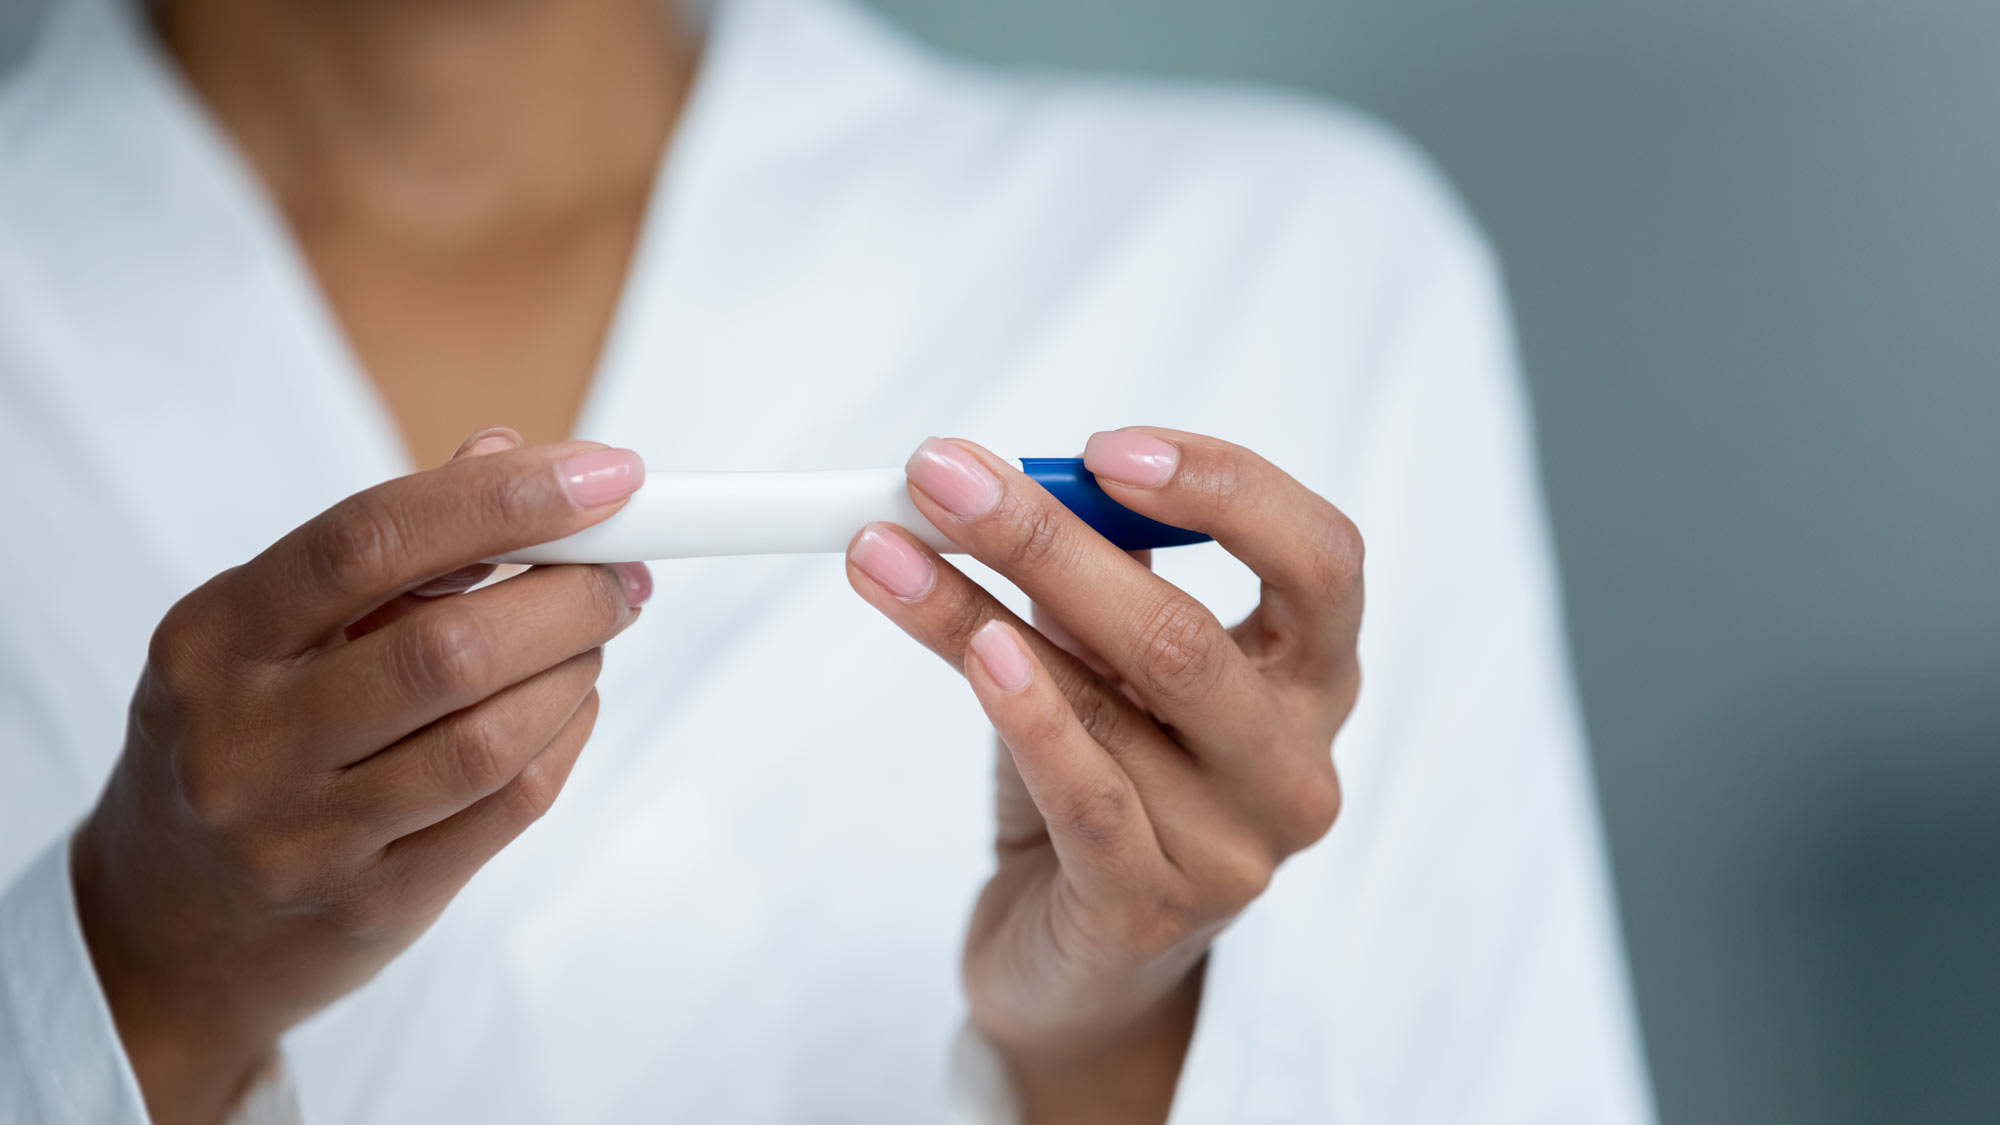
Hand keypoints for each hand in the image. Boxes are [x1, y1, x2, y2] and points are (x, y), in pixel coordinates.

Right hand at [71, 428, 652, 1124]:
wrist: (163, 932)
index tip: (607, 475)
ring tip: (593, 637)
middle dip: (571, 595)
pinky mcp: (374, 904)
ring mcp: (306, 836)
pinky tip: (567, 705)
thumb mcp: (264, 632)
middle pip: (451, 649)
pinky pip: (511, 805)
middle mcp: (247, 741)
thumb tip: (510, 453)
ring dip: (577, 669)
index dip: (502, 500)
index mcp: (213, 640)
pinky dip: (566, 737)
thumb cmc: (243, 740)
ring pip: (494, 737)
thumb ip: (389, 547)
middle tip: (622, 570)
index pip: (368, 542)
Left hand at [845, 429, 1359, 1122]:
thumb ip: (1092, 579)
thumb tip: (1000, 476)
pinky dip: (1024, 714)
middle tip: (940, 475)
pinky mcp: (1149, 910)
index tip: (1100, 448)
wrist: (1076, 963)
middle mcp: (1293, 765)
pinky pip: (1082, 793)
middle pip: (1187, 632)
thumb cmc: (1106, 785)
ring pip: (1111, 703)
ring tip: (886, 549)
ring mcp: (1233, 849)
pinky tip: (974, 652)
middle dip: (1049, 539)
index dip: (1224, 489)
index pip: (1321, 559)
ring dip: (979, 611)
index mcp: (1312, 681)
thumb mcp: (1112, 668)